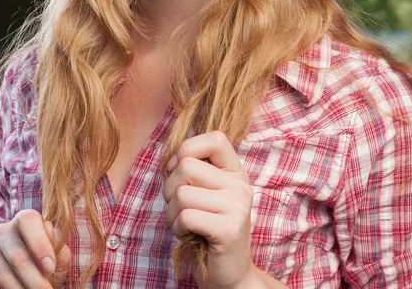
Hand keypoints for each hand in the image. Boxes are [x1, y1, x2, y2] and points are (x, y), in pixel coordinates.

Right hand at [0, 209, 70, 287]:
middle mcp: (2, 230)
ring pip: (4, 275)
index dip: (40, 245)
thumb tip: (47, 241)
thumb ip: (56, 246)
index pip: (28, 222)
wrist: (28, 276)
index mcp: (24, 219)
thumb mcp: (57, 252)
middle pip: (18, 256)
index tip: (50, 268)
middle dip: (34, 280)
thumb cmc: (46, 262)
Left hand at [163, 130, 257, 288]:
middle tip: (180, 206)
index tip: (179, 169)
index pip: (215, 138)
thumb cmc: (208, 227)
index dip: (189, 148)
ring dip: (172, 213)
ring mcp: (237, 206)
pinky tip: (189, 235)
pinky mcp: (228, 229)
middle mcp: (240, 185)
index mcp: (235, 171)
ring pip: (182, 193)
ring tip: (185, 223)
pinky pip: (186, 216)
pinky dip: (177, 228)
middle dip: (170, 188)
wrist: (230, 273)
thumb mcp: (205, 192)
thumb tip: (171, 160)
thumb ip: (193, 170)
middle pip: (187, 166)